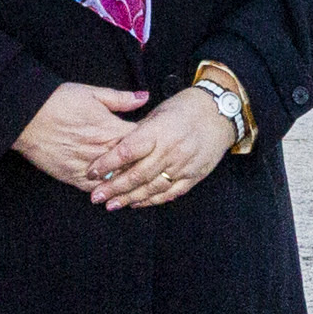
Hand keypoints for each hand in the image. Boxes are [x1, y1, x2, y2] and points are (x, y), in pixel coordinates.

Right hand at [12, 81, 145, 186]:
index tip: (157, 142)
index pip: (144, 142)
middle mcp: (103, 152)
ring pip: (117, 181)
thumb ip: (121, 98)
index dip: (153, 142)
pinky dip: (107, 192)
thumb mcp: (92, 93)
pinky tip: (115, 193)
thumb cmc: (58, 101)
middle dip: (145, 165)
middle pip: (134, 165)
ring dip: (128, 183)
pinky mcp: (73, 177)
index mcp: (112, 130)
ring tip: (139, 184)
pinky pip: (96, 190)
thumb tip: (145, 97)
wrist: (26, 117)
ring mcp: (88, 167)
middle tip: (154, 166)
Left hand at [90, 86, 234, 209]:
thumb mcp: (158, 112)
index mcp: (159, 130)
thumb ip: (138, 132)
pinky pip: (170, 193)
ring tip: (111, 205)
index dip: (107, 164)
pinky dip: (152, 200)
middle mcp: (171, 150)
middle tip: (96, 197)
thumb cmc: (185, 108)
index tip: (92, 172)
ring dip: (129, 198)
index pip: (127, 151)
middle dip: (114, 188)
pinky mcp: (194, 176)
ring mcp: (183, 165)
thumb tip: (115, 148)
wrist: (220, 113)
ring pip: (152, 188)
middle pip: (137, 174)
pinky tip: (136, 203)